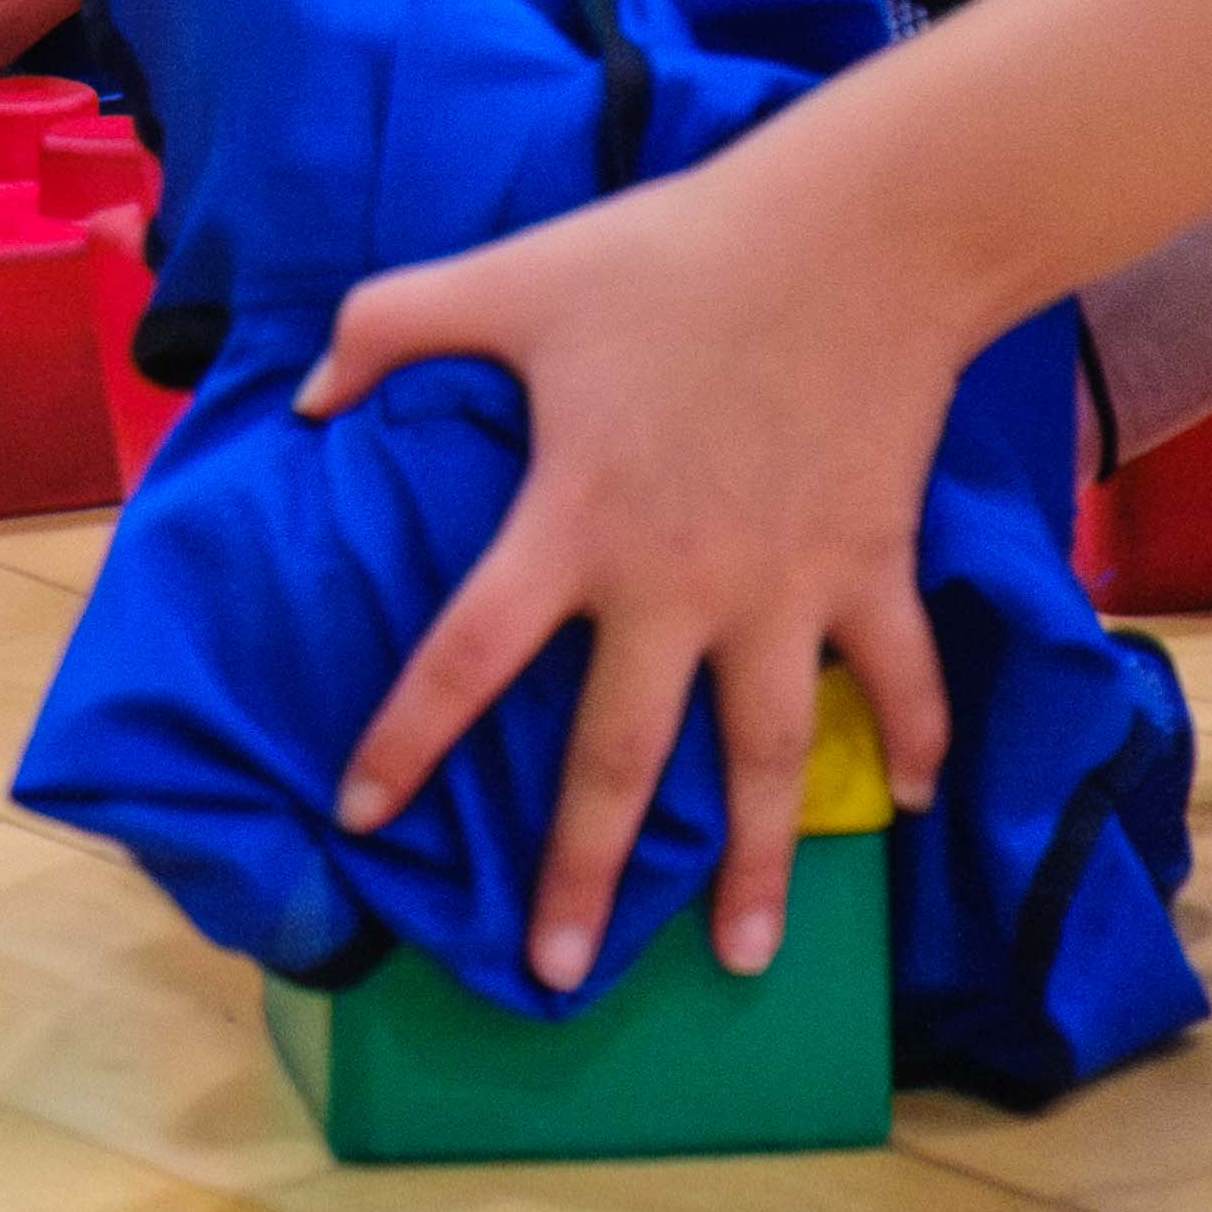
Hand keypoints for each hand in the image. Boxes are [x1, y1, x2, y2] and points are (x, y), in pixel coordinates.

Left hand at [301, 150, 976, 994]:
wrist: (852, 236)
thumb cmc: (666, 256)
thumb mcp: (505, 277)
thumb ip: (386, 327)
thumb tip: (303, 398)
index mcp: (572, 524)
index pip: (464, 656)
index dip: (406, 738)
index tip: (361, 816)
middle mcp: (674, 584)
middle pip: (618, 758)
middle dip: (582, 872)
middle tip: (555, 974)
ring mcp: (784, 589)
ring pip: (765, 759)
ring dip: (757, 865)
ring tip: (746, 961)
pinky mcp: (872, 567)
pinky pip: (899, 678)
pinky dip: (909, 741)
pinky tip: (900, 803)